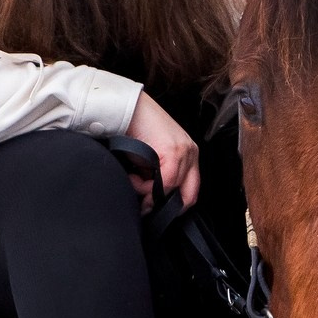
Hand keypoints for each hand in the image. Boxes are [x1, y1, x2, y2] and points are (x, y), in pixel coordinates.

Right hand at [125, 93, 200, 210]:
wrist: (125, 109)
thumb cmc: (135, 131)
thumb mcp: (152, 160)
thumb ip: (159, 177)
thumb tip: (154, 201)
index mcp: (189, 155)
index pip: (191, 192)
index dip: (172, 206)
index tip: (154, 208)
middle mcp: (191, 153)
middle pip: (188, 197)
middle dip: (164, 205)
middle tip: (145, 205)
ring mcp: (185, 152)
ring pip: (171, 191)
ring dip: (148, 192)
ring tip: (133, 178)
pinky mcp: (174, 152)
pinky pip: (163, 184)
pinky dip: (144, 185)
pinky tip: (133, 174)